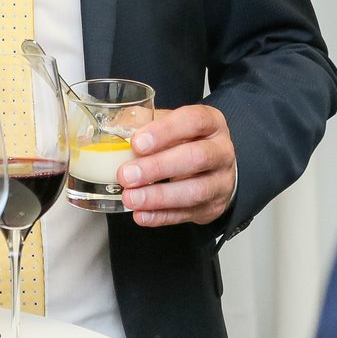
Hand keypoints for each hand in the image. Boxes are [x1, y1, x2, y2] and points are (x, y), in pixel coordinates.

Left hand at [118, 104, 236, 227]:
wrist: (213, 168)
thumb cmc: (187, 141)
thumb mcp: (171, 123)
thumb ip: (145, 122)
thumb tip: (115, 126)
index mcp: (212, 123)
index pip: (194, 121)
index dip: (165, 131)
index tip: (137, 143)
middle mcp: (221, 151)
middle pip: (197, 157)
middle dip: (158, 167)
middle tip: (127, 174)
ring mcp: (220, 182)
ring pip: (195, 191)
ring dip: (159, 196)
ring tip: (130, 198)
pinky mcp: (213, 208)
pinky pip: (187, 214)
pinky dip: (161, 216)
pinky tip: (141, 214)